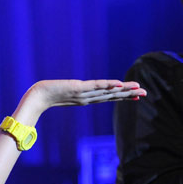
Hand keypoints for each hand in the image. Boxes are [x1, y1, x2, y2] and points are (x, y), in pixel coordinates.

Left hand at [17, 80, 145, 122]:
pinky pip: (95, 86)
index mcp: (87, 99)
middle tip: (146, 93)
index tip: (138, 96)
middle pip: (112, 95)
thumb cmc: (48, 95)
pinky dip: (107, 85)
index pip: (109, 97)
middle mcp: (88, 98)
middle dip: (129, 95)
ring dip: (123, 90)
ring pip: (107, 91)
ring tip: (137, 88)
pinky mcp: (78, 88)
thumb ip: (73, 92)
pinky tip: (118, 84)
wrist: (37, 97)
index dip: (124, 96)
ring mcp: (84, 94)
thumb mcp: (65, 93)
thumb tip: (77, 90)